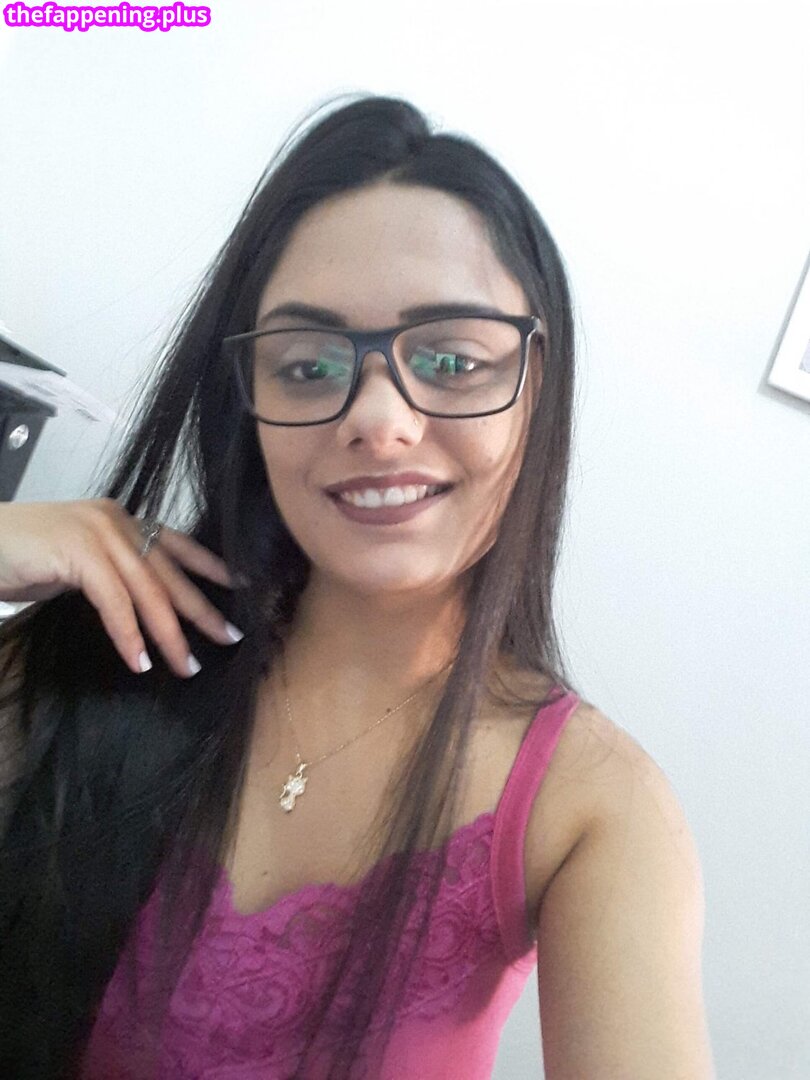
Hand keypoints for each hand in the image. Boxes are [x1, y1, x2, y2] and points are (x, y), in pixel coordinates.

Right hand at [0, 498, 244, 678]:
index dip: (212, 565)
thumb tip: (149, 604)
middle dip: (201, 609)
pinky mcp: (77, 552)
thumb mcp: (80, 561)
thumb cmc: (23, 556)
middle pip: (169, 572)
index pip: (178, 543)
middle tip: (230, 637)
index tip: (243, 585)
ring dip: (169, 633)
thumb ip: (114, 573)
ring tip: (186, 666)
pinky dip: (128, 633)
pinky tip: (139, 660)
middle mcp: (117, 521)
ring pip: (147, 590)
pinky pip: (113, 600)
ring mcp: (98, 532)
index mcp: (121, 521)